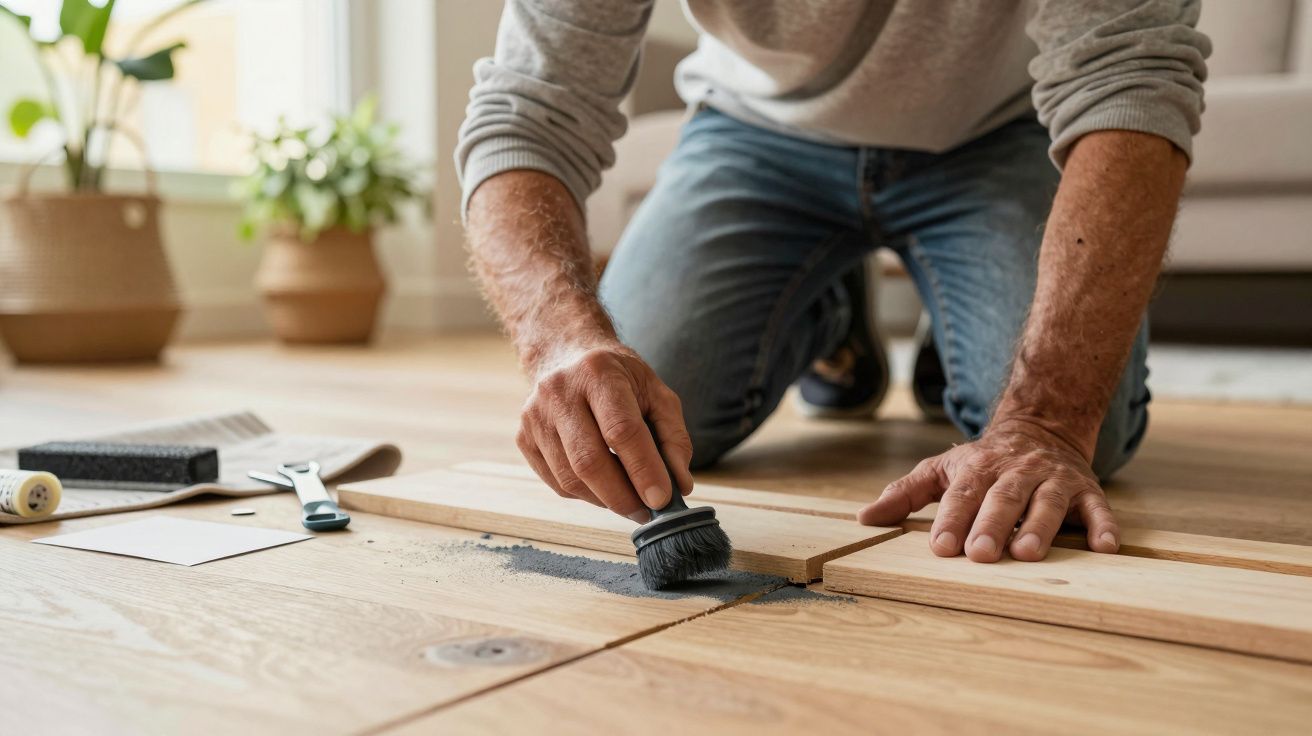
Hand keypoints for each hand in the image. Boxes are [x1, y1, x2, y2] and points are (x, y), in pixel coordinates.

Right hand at [517, 341, 693, 522]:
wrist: (567, 355)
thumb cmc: (619, 379)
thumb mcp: (656, 393)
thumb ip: (674, 438)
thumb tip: (679, 485)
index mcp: (598, 372)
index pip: (621, 431)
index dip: (643, 470)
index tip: (661, 499)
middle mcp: (559, 391)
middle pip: (589, 461)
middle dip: (622, 496)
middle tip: (646, 512)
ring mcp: (535, 415)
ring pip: (570, 478)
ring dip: (605, 500)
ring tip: (629, 501)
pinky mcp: (523, 436)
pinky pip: (556, 483)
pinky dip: (585, 495)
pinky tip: (603, 488)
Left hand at [857, 420, 1119, 561]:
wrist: (1040, 429)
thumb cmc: (982, 463)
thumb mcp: (940, 471)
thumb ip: (904, 494)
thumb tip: (863, 518)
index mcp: (978, 468)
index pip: (962, 494)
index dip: (951, 519)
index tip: (941, 547)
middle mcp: (1016, 472)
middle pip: (1002, 498)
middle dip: (991, 525)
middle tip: (980, 554)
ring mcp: (1053, 480)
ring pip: (1046, 502)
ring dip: (1039, 527)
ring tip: (1028, 554)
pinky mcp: (1086, 491)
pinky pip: (1097, 509)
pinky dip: (1102, 527)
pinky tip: (1104, 548)